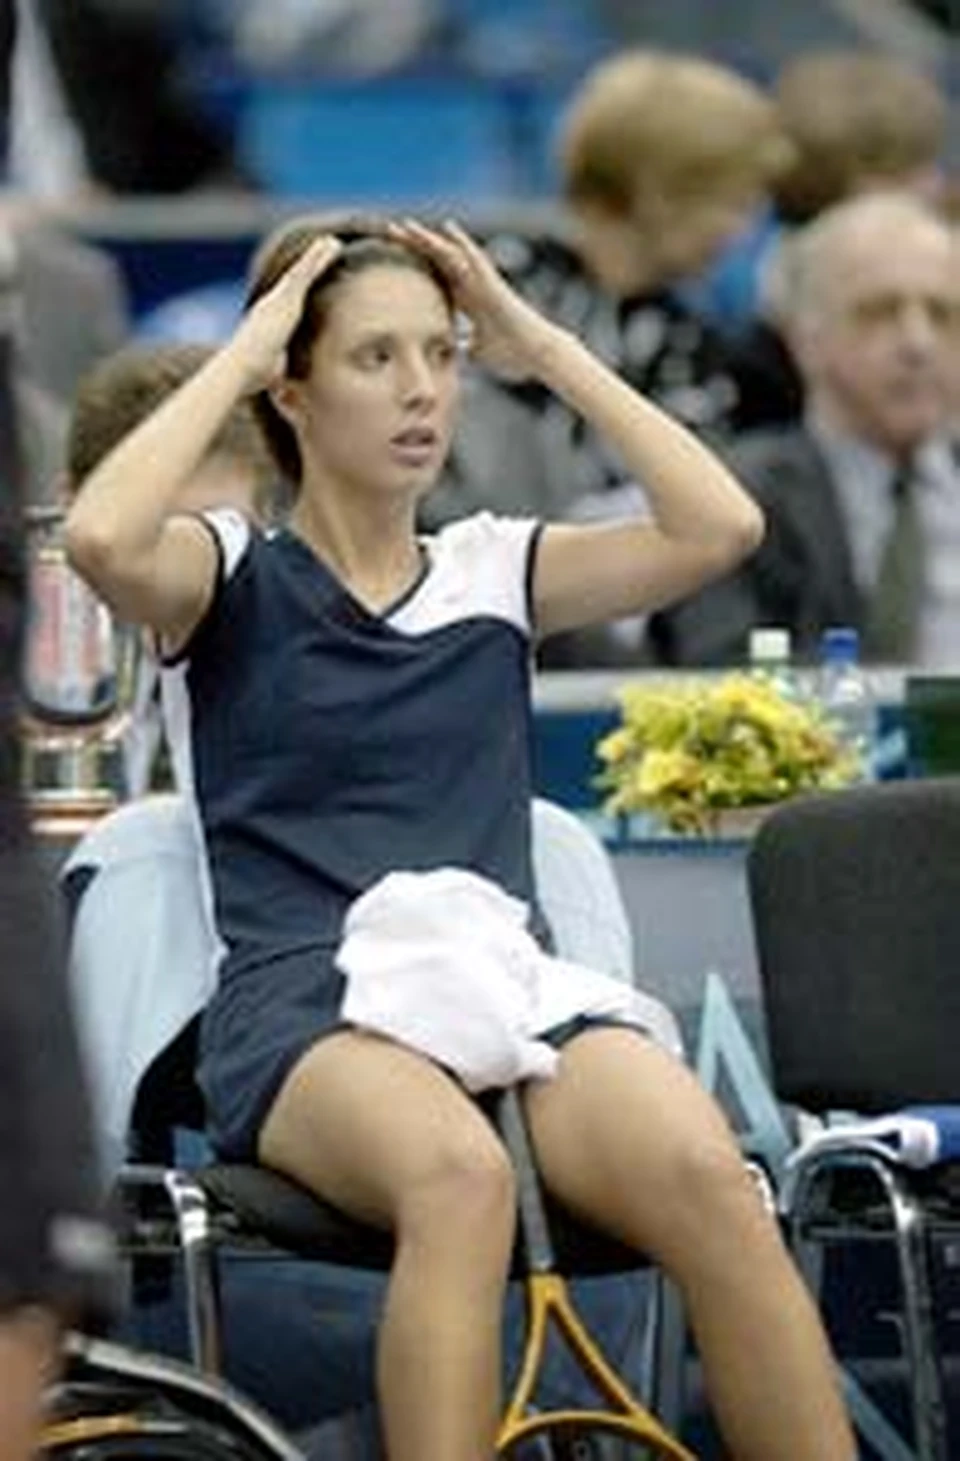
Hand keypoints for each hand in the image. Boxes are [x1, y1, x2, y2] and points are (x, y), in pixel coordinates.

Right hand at [230, 234, 342, 391]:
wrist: (242, 366)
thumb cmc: (252, 376)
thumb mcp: (270, 374)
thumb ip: (277, 375)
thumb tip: (281, 396)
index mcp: (270, 321)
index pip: (289, 302)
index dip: (298, 290)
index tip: (306, 281)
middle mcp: (274, 304)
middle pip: (296, 280)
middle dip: (309, 266)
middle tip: (324, 252)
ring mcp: (280, 298)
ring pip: (303, 270)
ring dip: (318, 255)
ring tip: (333, 243)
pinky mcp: (289, 296)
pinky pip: (307, 271)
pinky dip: (319, 257)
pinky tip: (333, 245)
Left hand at [386, 219, 560, 379]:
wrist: (535, 354)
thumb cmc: (510, 354)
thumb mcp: (476, 351)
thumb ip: (463, 347)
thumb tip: (451, 355)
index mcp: (465, 300)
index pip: (433, 277)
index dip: (412, 265)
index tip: (388, 256)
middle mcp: (472, 286)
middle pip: (437, 260)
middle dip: (414, 246)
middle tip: (389, 230)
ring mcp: (483, 283)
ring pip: (452, 255)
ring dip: (430, 240)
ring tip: (407, 226)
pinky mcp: (494, 284)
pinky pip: (477, 259)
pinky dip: (463, 243)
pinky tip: (448, 227)